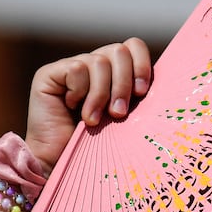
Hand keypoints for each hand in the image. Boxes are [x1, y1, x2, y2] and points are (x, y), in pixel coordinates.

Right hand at [24, 38, 152, 169]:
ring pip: (99, 62)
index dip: (141, 64)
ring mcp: (70, 67)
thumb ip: (137, 96)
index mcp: (114, 73)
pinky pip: (77, 68)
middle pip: (118, 51)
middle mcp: (93, 65)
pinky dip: (79, 91)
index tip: (142, 92)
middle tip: (118, 113)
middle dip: (123, 84)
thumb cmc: (96, 148)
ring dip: (100, 95)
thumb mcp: (125, 119)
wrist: (60, 165)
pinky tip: (71, 107)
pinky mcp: (50, 74)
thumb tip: (162, 82)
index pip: (133, 46)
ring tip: (93, 120)